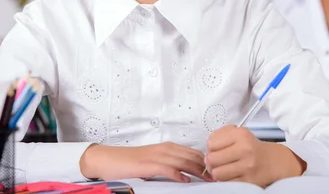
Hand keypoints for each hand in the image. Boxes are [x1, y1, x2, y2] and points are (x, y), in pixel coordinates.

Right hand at [80, 142, 214, 181]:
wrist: (110, 160)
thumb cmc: (132, 163)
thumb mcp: (156, 161)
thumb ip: (171, 164)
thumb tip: (188, 173)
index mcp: (169, 147)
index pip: (193, 152)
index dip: (206, 161)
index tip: (216, 171)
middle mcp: (166, 149)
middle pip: (192, 156)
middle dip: (206, 167)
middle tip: (217, 176)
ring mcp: (157, 156)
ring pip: (183, 161)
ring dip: (197, 170)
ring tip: (208, 179)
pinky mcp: (149, 164)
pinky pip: (168, 169)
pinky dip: (179, 175)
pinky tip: (186, 181)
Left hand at [204, 125, 304, 186]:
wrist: (274, 161)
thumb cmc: (252, 148)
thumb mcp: (240, 134)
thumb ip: (221, 136)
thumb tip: (207, 147)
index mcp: (241, 135)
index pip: (211, 143)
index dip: (210, 148)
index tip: (216, 150)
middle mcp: (245, 149)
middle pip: (212, 159)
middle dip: (211, 162)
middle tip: (216, 162)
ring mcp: (247, 166)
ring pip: (217, 173)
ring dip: (217, 173)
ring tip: (223, 169)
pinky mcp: (249, 181)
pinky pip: (226, 183)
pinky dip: (225, 180)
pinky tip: (230, 175)